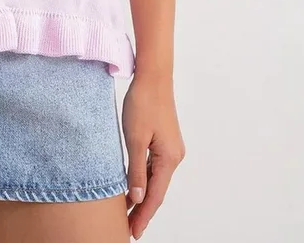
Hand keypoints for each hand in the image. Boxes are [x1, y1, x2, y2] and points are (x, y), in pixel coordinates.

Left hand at [121, 72, 185, 238]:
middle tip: (129, 228)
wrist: (153, 76)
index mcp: (169, 158)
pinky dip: (145, 179)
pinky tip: (134, 185)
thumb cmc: (143, 103)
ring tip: (128, 212)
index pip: (155, 196)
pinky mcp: (165, 141)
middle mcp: (175, 156)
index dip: (144, 215)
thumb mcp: (135, 138)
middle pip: (157, 190)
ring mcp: (171, 148)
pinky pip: (155, 166)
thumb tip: (137, 197)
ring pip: (156, 179)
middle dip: (143, 209)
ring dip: (143, 195)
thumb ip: (136, 170)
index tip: (134, 232)